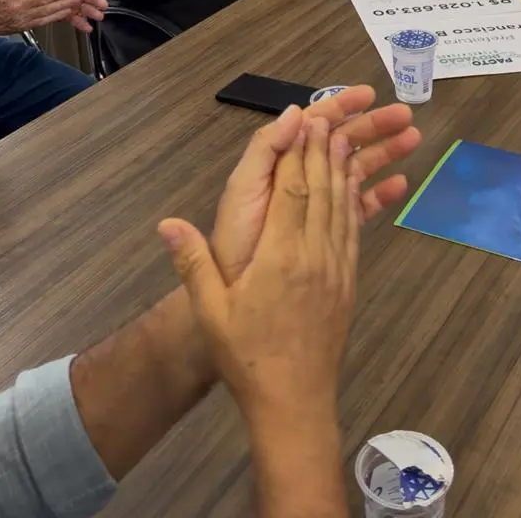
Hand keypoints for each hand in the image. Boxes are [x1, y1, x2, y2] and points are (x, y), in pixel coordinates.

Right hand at [160, 118, 358, 414]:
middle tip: (328, 116)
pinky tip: (354, 187)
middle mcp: (313, 254)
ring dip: (343, 169)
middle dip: (324, 149)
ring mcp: (335, 268)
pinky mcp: (347, 282)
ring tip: (347, 138)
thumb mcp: (211, 312)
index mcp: (280, 256)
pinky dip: (353, 202)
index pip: (292, 191)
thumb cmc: (247, 357)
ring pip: (342, 206)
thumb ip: (192, 264)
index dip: (299, 152)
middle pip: (322, 190)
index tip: (303, 120)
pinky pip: (352, 231)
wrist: (294, 404)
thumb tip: (166, 223)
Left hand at [212, 85, 420, 284]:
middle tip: (405, 113)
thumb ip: (266, 149)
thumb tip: (297, 112)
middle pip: (342, 142)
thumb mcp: (243, 190)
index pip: (314, 124)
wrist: (235, 298)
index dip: (341, 107)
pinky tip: (402, 184)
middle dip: (372, 125)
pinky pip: (360, 207)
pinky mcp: (332, 231)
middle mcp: (302, 178)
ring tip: (413, 138)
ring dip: (384, 152)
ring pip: (356, 169)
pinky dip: (381, 194)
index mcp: (281, 162)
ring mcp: (319, 205)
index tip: (370, 94)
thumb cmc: (236, 242)